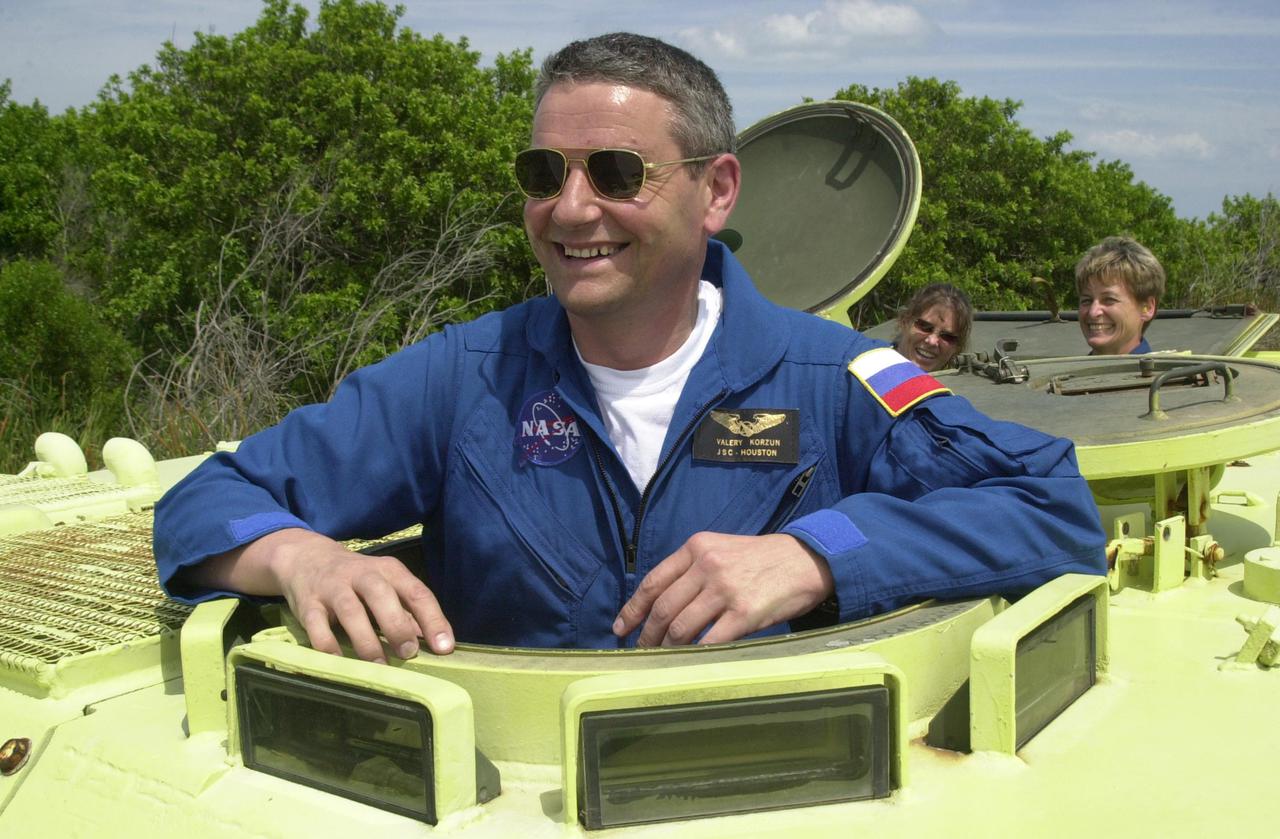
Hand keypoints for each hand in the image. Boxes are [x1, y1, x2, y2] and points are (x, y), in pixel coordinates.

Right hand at [193, 528, 453, 661]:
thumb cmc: (357, 579)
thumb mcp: (386, 585)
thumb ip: (409, 611)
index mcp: (389, 570)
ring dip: (366, 639)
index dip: (433, 619)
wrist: (306, 558)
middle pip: (381, 595)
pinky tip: (340, 663)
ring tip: (379, 665)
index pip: (416, 592)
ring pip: (350, 610)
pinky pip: (316, 626)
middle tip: (408, 653)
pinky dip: (328, 645)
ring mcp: (332, 587)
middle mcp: (361, 574)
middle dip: (397, 625)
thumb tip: (437, 643)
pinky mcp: (307, 603)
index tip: (444, 647)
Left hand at [612, 532, 833, 646]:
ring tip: (662, 660)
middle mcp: (707, 565)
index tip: (621, 629)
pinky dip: (694, 656)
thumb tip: (660, 606)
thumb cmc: (760, 559)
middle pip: (662, 608)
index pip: (652, 582)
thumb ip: (692, 570)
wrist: (805, 561)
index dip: (632, 609)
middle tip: (641, 652)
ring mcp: (725, 589)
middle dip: (646, 635)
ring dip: (666, 648)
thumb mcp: (721, 549)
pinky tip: (688, 664)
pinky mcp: (744, 613)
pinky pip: (709, 642)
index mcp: (696, 547)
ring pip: (680, 627)